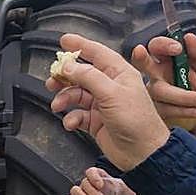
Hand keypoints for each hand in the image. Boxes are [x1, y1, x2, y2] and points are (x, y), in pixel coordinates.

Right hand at [47, 34, 170, 170]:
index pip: (97, 53)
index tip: (64, 40)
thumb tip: (69, 66)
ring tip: (58, 105)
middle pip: (82, 74)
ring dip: (65, 98)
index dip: (80, 45)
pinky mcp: (96, 121)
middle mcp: (110, 86)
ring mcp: (102, 104)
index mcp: (119, 74)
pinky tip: (71, 123)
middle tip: (52, 80)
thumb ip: (88, 77)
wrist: (143, 154)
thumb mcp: (112, 93)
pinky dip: (71, 118)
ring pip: (76, 94)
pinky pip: (77, 114)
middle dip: (65, 77)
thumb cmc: (137, 121)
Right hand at [66, 167, 135, 194]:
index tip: (101, 185)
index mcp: (98, 177)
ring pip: (75, 190)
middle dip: (93, 192)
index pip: (91, 171)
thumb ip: (128, 189)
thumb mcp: (124, 192)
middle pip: (84, 182)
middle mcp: (89, 184)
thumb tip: (134, 193)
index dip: (94, 177)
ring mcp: (82, 194)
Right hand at [131, 34, 195, 131]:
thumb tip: (188, 36)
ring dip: (181, 96)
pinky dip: (183, 110)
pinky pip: (163, 109)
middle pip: (141, 63)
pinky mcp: (154, 110)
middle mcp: (156, 74)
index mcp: (168, 60)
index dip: (163, 45)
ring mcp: (152, 93)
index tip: (178, 48)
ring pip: (157, 91)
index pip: (156, 46)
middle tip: (147, 54)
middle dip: (142, 58)